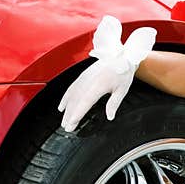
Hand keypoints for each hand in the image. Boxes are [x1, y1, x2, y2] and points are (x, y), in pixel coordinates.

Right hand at [58, 15, 155, 131]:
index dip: (77, 114)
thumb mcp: (122, 89)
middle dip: (70, 115)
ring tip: (63, 121)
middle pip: (76, 101)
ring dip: (66, 109)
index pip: (85, 102)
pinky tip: (62, 107)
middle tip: (66, 127)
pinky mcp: (82, 76)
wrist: (120, 55)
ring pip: (72, 95)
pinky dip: (65, 98)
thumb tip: (109, 116)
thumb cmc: (122, 72)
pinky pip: (71, 88)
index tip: (71, 123)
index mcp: (98, 85)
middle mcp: (88, 81)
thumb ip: (114, 103)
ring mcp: (83, 78)